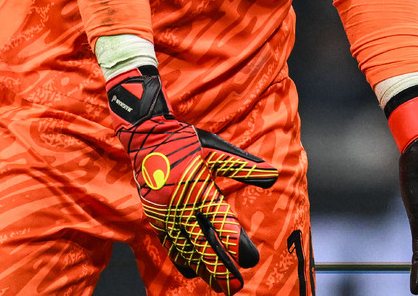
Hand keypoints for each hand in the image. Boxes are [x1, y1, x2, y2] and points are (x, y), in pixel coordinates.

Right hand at [107, 66, 277, 293]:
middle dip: (220, 268)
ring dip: (202, 269)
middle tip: (236, 286)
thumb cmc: (184, 140)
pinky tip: (192, 269)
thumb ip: (242, 165)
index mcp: (199, 187)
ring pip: (185, 249)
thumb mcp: (214, 148)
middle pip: (203, 245)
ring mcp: (166, 213)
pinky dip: (181, 258)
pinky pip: (169, 244)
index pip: (221, 223)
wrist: (144, 135)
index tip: (251, 259)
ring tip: (218, 285)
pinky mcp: (155, 216)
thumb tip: (272, 175)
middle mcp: (182, 205)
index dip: (236, 244)